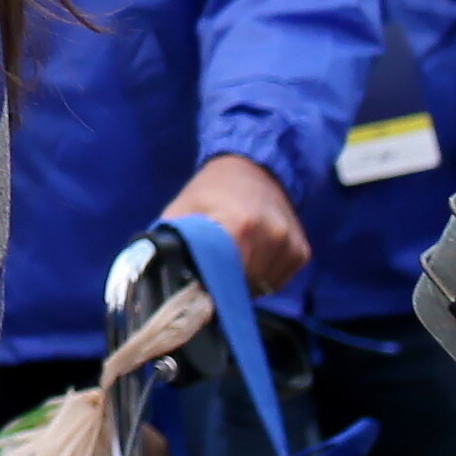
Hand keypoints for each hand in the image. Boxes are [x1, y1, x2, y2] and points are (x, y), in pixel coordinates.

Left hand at [161, 151, 308, 294]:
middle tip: (211, 269)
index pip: (224, 276)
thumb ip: (170, 243)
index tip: (196, 288)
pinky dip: (264, 277)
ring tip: (233, 259)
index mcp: (238, 223)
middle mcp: (270, 234)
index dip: (208, 288)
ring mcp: (288, 243)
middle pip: (243, 285)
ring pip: (262, 287)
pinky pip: (279, 281)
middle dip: (225, 285)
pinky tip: (252, 257)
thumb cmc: (210, 192)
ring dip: (245, 283)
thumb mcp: (182, 210)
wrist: (253, 167)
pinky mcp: (301, 251)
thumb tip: (154, 275)